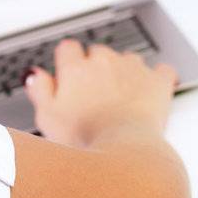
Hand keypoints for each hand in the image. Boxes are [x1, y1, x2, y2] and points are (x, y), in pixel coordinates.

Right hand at [24, 39, 178, 148]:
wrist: (124, 150)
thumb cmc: (85, 138)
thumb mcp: (47, 117)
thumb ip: (40, 90)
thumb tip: (35, 75)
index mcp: (76, 68)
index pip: (68, 48)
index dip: (68, 62)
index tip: (70, 77)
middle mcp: (105, 61)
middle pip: (98, 52)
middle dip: (96, 68)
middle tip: (95, 95)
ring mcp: (134, 69)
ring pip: (128, 59)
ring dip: (125, 73)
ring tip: (121, 99)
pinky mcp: (157, 81)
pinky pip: (161, 70)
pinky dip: (157, 79)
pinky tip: (151, 92)